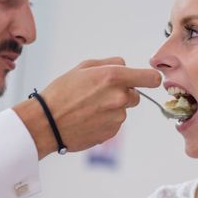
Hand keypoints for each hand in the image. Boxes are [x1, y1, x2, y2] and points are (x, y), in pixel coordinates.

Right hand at [14, 57, 160, 158]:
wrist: (47, 123)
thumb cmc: (62, 92)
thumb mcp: (83, 67)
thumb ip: (109, 63)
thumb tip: (125, 65)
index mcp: (114, 77)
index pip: (150, 78)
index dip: (150, 79)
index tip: (147, 80)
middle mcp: (120, 98)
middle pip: (135, 95)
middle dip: (122, 94)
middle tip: (99, 94)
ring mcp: (117, 118)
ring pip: (123, 110)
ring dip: (112, 109)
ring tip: (88, 108)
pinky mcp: (112, 133)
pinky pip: (114, 124)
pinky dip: (105, 121)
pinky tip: (87, 119)